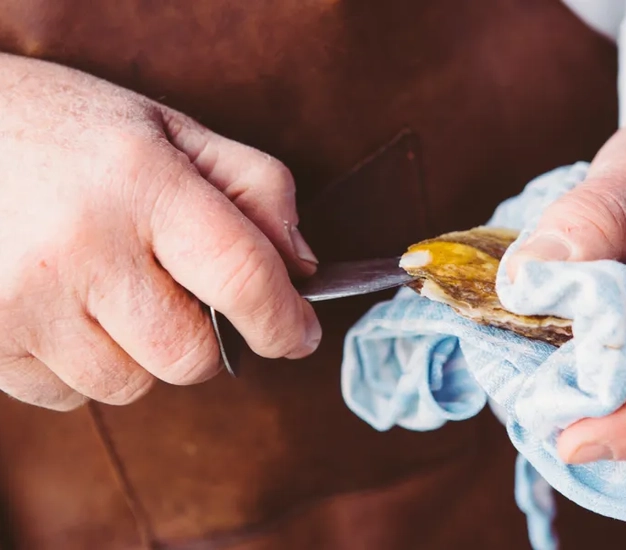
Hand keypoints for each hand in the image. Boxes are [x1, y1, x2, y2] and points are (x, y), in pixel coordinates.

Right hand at [0, 54, 320, 410]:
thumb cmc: (69, 132)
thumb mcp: (170, 130)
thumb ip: (254, 187)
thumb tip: (302, 268)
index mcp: (141, 182)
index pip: (242, 276)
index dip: (284, 320)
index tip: (299, 334)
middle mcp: (80, 247)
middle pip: (190, 356)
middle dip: (207, 338)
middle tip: (179, 290)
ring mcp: (23, 302)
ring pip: (132, 385)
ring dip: (143, 353)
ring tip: (111, 289)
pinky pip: (70, 395)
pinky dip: (87, 366)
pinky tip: (68, 309)